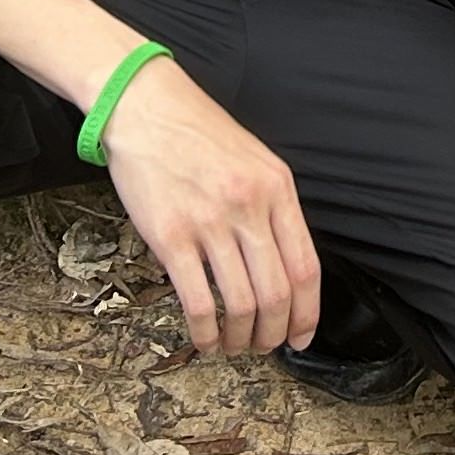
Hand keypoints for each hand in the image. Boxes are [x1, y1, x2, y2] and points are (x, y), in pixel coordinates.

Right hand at [103, 57, 320, 355]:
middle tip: (265, 346)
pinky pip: (197, 300)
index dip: (308, 313)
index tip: (303, 337)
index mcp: (277, 188)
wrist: (147, 107)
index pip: (306, 267)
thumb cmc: (200, 134)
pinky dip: (205, 331)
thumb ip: (274, 209)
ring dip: (240, 338)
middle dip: (274, 333)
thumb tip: (285, 268)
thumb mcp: (256, 161)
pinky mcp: (170, 236)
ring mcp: (209, 223)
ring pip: (240, 303)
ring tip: (234, 345)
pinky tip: (205, 338)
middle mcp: (249, 207)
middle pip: (276, 293)